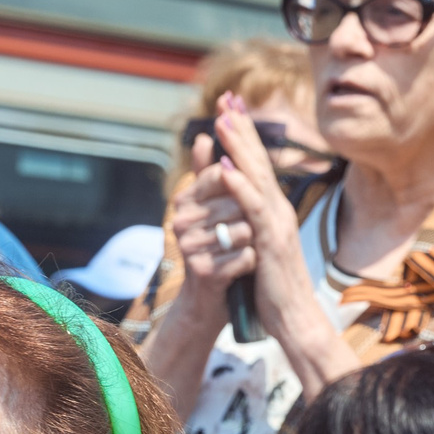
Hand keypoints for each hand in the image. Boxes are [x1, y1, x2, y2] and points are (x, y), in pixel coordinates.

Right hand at [166, 135, 259, 310]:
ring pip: (244, 230)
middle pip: (236, 202)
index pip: (220, 174)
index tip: (244, 196)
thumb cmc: (215, 247)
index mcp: (183, 201)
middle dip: (249, 217)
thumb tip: (203, 135)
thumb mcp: (210, 208)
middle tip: (243, 232)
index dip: (240, 182)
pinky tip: (242, 268)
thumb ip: (206, 172)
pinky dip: (251, 263)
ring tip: (240, 250)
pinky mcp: (204, 273)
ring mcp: (190, 248)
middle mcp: (181, 221)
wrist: (208, 299)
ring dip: (252, 241)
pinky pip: (245, 257)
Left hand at [203, 94, 315, 338]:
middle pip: (258, 160)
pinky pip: (253, 207)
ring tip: (224, 119)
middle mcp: (278, 209)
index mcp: (273, 210)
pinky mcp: (271, 240)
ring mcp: (277, 223)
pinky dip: (240, 184)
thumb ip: (249, 224)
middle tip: (227, 98)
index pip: (256, 165)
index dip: (244, 135)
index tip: (229, 108)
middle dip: (242, 128)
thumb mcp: (258, 248)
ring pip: (256, 176)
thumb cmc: (274, 288)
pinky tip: (225, 166)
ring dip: (239, 146)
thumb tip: (238, 210)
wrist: (294, 318)